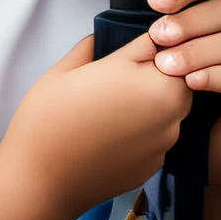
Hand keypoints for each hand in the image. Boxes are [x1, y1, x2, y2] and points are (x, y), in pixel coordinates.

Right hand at [0, 33, 193, 217]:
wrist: (41, 181)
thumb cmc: (47, 121)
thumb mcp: (65, 70)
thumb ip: (94, 47)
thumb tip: (104, 38)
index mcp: (147, 79)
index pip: (167, 45)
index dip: (149, 43)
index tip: (131, 47)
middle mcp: (166, 110)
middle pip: (179, 80)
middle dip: (157, 74)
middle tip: (120, 77)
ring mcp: (164, 142)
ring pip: (170, 110)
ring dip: (151, 103)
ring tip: (110, 109)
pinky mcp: (156, 165)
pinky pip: (158, 137)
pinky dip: (142, 132)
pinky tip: (110, 134)